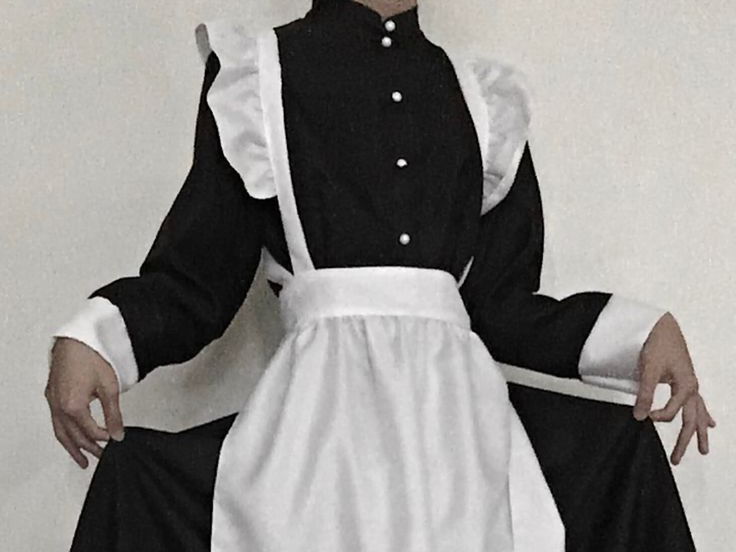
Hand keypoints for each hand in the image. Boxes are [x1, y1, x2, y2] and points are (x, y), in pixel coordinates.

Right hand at [45, 337, 124, 468]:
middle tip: (99, 457)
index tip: (114, 440)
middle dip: (88, 448)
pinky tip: (71, 436)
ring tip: (81, 459)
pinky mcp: (52, 394)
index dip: (104, 438)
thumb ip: (113, 414)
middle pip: (73, 436)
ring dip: (72, 447)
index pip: (90, 431)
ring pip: (61, 432)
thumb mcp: (109, 388)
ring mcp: (53, 401)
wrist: (77, 339)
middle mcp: (58, 406)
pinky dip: (64, 433)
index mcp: (73, 406)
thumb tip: (118, 433)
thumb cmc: (92, 357)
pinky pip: (56, 421)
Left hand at [633, 312, 715, 464]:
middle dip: (685, 441)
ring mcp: (692, 385)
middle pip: (691, 420)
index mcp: (686, 385)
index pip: (673, 411)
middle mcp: (693, 388)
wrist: (662, 327)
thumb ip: (645, 393)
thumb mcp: (648, 369)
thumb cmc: (657, 345)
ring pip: (699, 414)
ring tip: (704, 451)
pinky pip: (699, 404)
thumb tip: (639, 416)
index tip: (644, 415)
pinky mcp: (687, 382)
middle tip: (676, 460)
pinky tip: (710, 424)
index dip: (658, 415)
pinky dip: (704, 415)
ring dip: (699, 433)